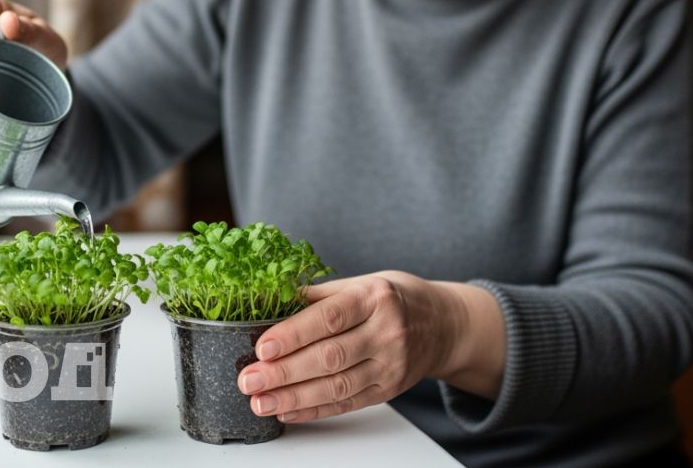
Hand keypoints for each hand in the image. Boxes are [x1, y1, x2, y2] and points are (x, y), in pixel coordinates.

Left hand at [236, 270, 465, 423]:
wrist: (443, 324)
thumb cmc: (393, 298)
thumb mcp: (361, 283)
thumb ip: (319, 296)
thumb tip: (269, 302)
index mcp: (375, 297)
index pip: (330, 317)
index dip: (294, 334)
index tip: (262, 347)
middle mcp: (387, 332)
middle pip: (330, 356)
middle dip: (285, 371)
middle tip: (249, 379)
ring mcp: (391, 365)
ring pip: (337, 386)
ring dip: (294, 397)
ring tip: (260, 401)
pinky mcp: (389, 390)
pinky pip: (347, 404)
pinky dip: (314, 410)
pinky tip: (288, 411)